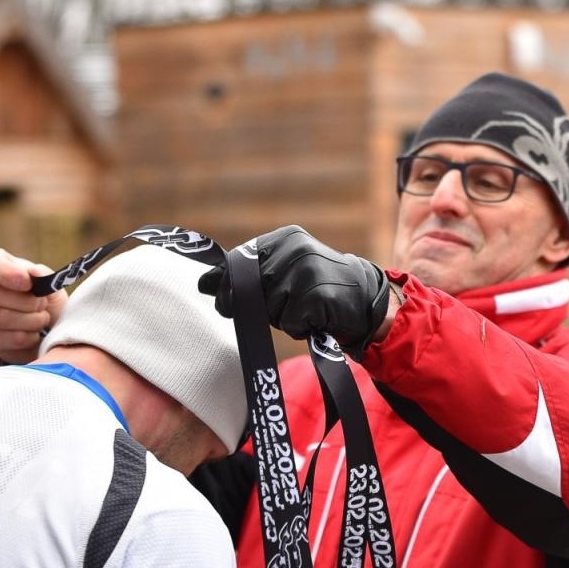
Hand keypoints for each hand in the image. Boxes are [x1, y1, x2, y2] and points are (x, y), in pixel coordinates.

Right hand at [0, 248, 66, 364]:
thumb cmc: (43, 296)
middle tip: (42, 306)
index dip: (9, 274)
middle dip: (26, 303)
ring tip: (42, 320)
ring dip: (28, 322)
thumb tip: (34, 272)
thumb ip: (41, 275)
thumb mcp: (47, 282)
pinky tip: (33, 335)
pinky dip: (22, 339)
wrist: (42, 325)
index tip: (29, 284)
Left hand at [199, 226, 391, 349]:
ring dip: (284, 319)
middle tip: (289, 304)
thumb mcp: (285, 271)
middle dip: (262, 307)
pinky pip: (290, 323)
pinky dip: (300, 328)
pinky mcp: (317, 295)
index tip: (232, 298)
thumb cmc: (319, 288)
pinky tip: (317, 318)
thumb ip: (247, 275)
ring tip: (307, 309)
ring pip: (269, 310)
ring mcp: (306, 270)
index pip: (240, 262)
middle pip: (251, 291)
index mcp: (285, 239)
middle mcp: (295, 249)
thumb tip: (202, 283)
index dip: (230, 286)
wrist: (366, 300)